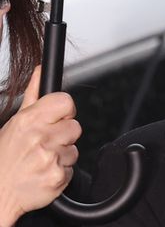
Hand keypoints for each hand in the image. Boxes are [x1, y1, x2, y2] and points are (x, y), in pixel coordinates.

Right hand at [0, 67, 81, 225]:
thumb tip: (41, 70)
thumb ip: (33, 95)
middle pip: (75, 127)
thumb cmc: (6, 157)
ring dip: (62, 155)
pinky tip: (44, 172)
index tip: (57, 120)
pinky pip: (72, 168)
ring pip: (74, 149)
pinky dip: (60, 172)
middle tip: (44, 144)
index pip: (66, 102)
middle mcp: (39, 137)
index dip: (65, 112)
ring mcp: (49, 157)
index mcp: (29, 120)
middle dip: (63, 136)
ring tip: (41, 160)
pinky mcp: (57, 176)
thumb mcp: (15, 122)